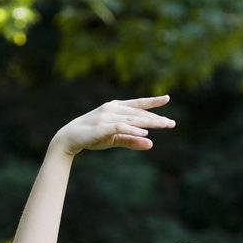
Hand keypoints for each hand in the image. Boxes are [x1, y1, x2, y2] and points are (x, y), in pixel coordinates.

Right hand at [53, 95, 175, 156]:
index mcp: (116, 108)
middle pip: (139, 112)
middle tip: (172, 123)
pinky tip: (145, 133)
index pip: (138, 104)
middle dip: (156, 118)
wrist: (71, 138)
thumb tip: (151, 144)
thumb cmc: (93, 136)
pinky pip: (121, 127)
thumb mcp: (115, 139)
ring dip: (149, 123)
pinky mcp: (103, 127)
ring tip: (164, 126)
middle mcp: (113, 108)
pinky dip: (134, 130)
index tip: (167, 98)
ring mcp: (107, 116)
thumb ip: (132, 140)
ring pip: (133, 118)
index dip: (152, 101)